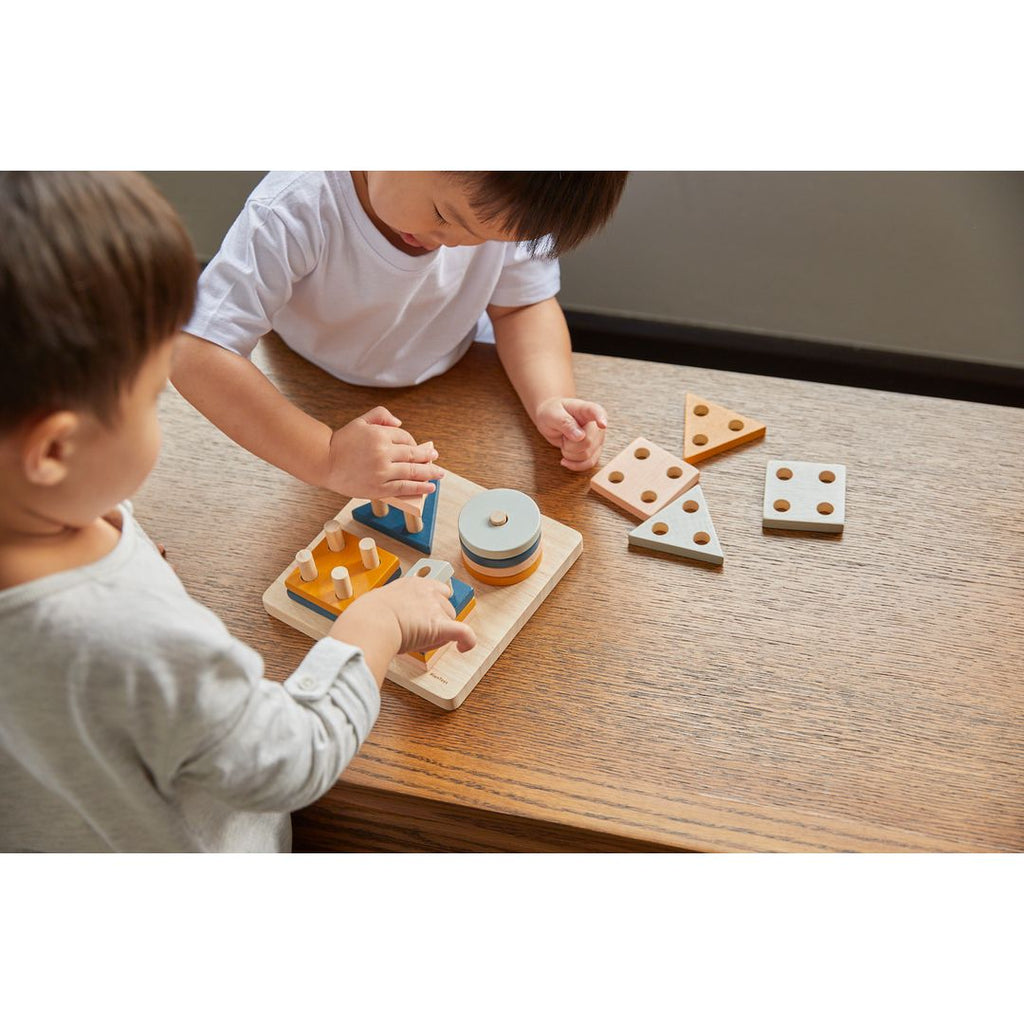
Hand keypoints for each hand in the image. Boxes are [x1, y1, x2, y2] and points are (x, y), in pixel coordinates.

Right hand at [325, 406, 441, 497]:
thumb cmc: (341, 442)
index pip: (405, 437)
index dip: (413, 443)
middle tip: (435, 457)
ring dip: (429, 473)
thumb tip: (400, 423)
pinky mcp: (379, 488)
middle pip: (413, 454)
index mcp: (379, 434)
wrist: (324, 462)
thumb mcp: (361, 421)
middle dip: (427, 456)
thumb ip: (381, 415)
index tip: (418, 448)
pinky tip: (429, 487)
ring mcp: (382, 471)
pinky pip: (404, 487)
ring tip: (439, 474)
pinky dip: (419, 487)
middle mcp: (383, 452)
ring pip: (412, 471)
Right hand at [329, 576, 476, 680]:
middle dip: (437, 620)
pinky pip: (464, 632)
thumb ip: (386, 608)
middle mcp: (428, 591)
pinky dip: (467, 641)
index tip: (426, 614)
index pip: (435, 589)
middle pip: (446, 606)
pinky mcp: (441, 626)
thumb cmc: (366, 615)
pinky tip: (464, 648)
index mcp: (412, 583)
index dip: (433, 603)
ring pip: (451, 620)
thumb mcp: (377, 603)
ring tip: (421, 642)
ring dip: (441, 632)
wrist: (370, 622)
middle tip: (420, 633)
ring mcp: (435, 608)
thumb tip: (378, 619)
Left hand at [534, 397, 607, 471]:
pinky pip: (589, 463)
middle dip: (569, 444)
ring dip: (570, 453)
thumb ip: (565, 423)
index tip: (602, 424)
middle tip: (563, 435)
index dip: (601, 418)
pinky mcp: (595, 451)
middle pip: (587, 442)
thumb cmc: (554, 413)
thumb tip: (580, 436)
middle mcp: (597, 424)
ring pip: (587, 455)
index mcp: (587, 410)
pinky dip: (575, 465)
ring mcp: (598, 439)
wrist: (553, 420)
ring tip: (565, 442)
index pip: (597, 412)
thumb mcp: (552, 414)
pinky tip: (565, 460)